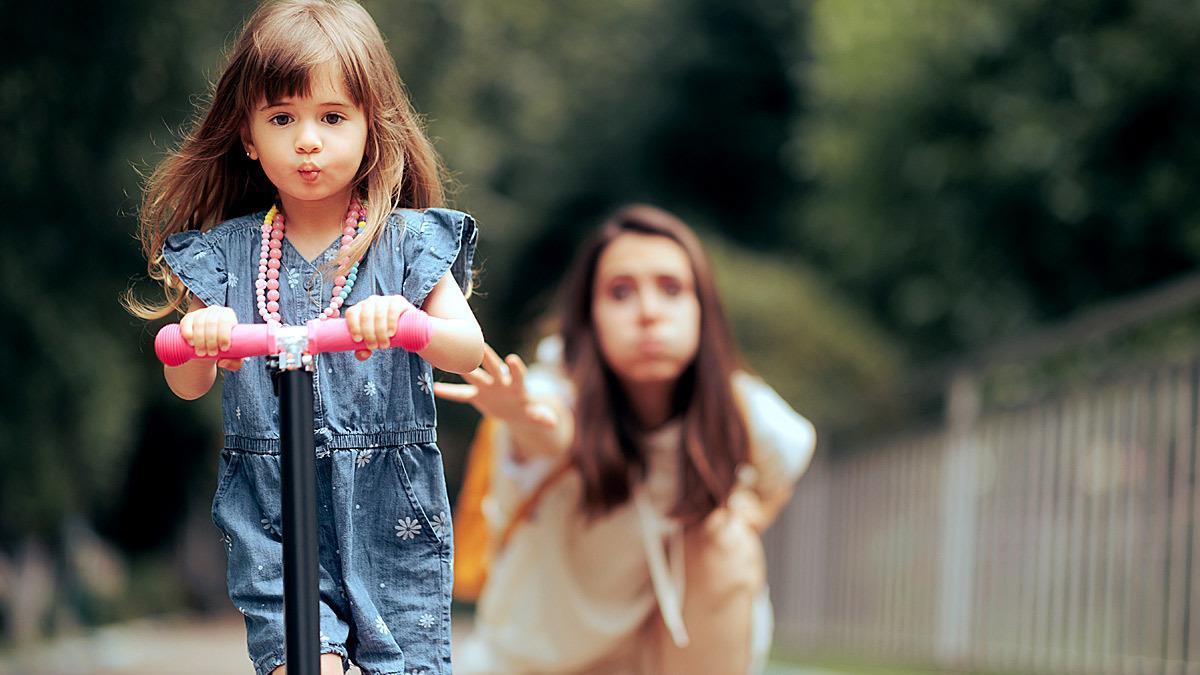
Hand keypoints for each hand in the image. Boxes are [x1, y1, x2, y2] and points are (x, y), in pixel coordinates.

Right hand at [180, 306, 242, 370]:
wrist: (208, 346)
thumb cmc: (223, 349)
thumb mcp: (234, 356)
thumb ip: (235, 363)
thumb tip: (222, 362)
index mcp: (228, 316)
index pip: (226, 321)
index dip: (224, 335)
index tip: (223, 349)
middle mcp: (215, 311)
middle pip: (212, 323)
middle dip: (211, 340)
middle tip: (211, 354)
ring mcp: (200, 313)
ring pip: (199, 323)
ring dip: (199, 339)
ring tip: (201, 352)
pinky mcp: (188, 318)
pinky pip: (187, 322)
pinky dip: (188, 332)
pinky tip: (191, 342)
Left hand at [344, 294, 414, 359]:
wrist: (407, 328)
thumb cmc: (384, 334)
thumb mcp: (373, 341)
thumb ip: (363, 350)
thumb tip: (362, 354)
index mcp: (360, 309)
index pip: (351, 313)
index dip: (353, 326)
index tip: (358, 340)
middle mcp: (370, 302)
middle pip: (365, 316)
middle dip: (369, 334)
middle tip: (374, 347)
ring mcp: (384, 300)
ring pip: (378, 315)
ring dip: (380, 332)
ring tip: (384, 345)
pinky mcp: (398, 301)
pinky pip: (392, 310)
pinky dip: (390, 323)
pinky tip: (391, 333)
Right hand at [434, 344, 557, 428]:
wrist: (515, 411)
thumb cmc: (528, 410)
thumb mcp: (536, 415)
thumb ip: (542, 417)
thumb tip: (553, 422)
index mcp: (517, 386)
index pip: (517, 374)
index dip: (515, 368)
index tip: (512, 359)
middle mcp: (501, 381)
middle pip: (493, 366)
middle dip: (486, 357)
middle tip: (478, 344)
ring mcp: (487, 386)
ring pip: (473, 374)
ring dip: (462, 368)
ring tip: (448, 356)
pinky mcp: (476, 394)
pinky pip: (460, 394)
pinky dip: (448, 392)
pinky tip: (433, 389)